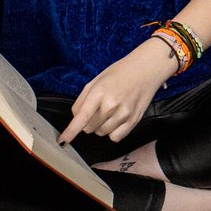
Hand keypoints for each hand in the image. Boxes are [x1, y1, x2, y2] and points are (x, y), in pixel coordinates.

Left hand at [59, 38, 177, 143]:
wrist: (147, 68)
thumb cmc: (120, 72)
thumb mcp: (97, 80)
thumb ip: (82, 99)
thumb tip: (76, 118)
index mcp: (99, 92)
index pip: (82, 117)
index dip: (71, 131)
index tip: (63, 141)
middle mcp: (111, 104)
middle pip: (89, 128)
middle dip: (89, 121)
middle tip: (98, 108)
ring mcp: (124, 113)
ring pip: (101, 133)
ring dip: (101, 126)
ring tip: (110, 111)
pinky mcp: (134, 120)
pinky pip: (116, 137)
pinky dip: (112, 132)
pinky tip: (116, 120)